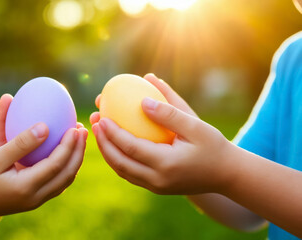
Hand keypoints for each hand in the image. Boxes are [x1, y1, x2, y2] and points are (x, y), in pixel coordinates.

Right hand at [0, 95, 87, 220]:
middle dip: (79, 151)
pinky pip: (57, 183)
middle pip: (67, 174)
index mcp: (26, 187)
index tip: (75, 127)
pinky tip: (64, 152)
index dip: (69, 145)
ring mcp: (35, 201)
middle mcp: (35, 197)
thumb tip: (45, 126)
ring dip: (74, 159)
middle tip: (83, 130)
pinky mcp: (33, 200)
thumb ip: (20, 143)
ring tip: (78, 139)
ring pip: (64, 181)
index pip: (56, 165)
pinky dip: (65, 167)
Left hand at [91, 74, 233, 194]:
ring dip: (108, 152)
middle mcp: (157, 180)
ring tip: (100, 132)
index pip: (130, 147)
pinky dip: (118, 160)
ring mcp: (156, 187)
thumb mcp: (196, 125)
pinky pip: (130, 174)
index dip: (112, 132)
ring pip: (122, 171)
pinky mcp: (156, 188)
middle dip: (103, 142)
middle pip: (119, 162)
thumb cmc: (213, 146)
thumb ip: (169, 113)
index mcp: (166, 164)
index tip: (101, 116)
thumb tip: (143, 100)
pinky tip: (114, 144)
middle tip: (94, 122)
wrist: (227, 175)